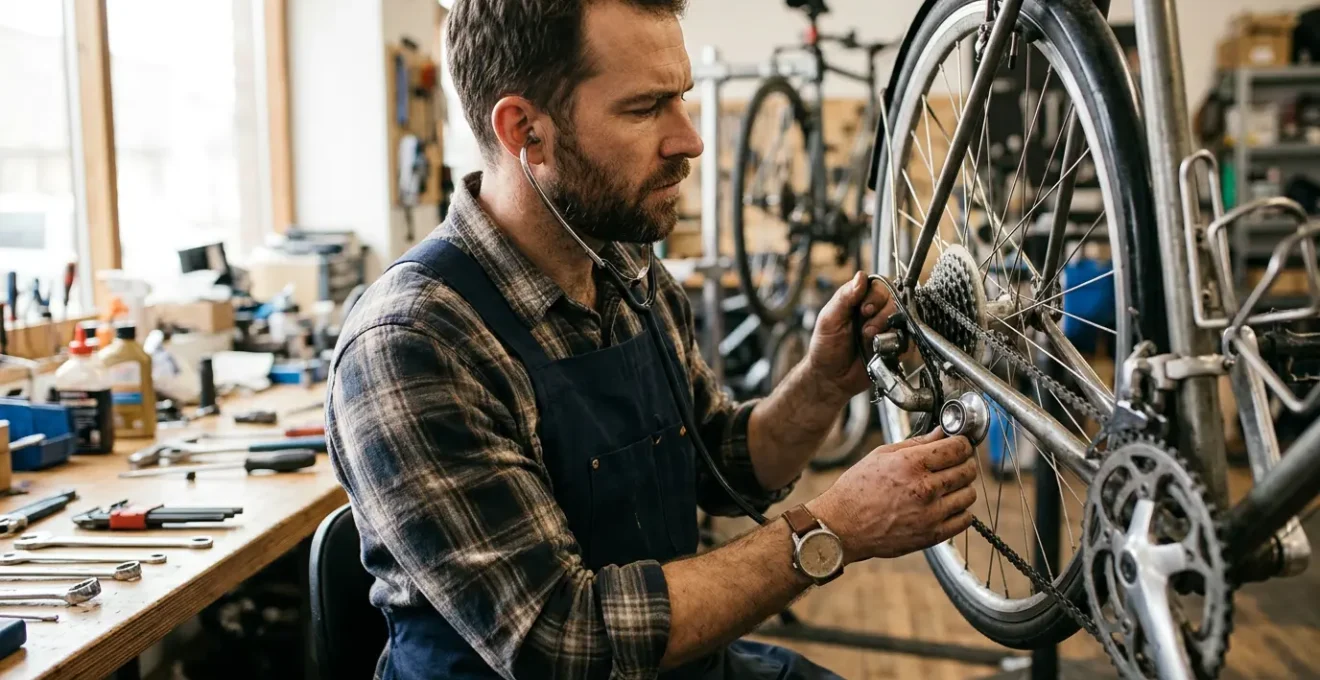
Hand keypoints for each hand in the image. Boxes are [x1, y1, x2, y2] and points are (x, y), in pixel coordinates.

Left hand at [805, 272, 897, 402]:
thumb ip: (845, 297)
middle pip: (894, 301)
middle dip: (880, 316)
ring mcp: (887, 329)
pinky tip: (881, 351)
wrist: (831, 378)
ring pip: (903, 320)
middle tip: (866, 330)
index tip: (864, 309)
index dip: (875, 296)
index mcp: (859, 301)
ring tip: (870, 342)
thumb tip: (860, 276)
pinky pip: (908, 340)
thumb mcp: (829, 319)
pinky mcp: (895, 347)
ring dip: (887, 331)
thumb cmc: (826, 348)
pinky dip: (896, 345)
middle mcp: (876, 312)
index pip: (879, 286)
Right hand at [807, 430, 976, 562]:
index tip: (958, 445)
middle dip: (964, 462)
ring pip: (969, 494)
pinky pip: (965, 519)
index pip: (957, 448)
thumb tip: (940, 433)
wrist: (842, 527)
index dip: (962, 443)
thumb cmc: (856, 489)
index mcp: (911, 464)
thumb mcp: (880, 456)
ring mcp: (930, 513)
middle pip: (967, 469)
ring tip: (948, 486)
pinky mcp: (932, 535)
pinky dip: (961, 511)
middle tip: (955, 463)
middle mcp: (924, 488)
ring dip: (963, 487)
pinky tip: (947, 505)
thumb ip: (915, 444)